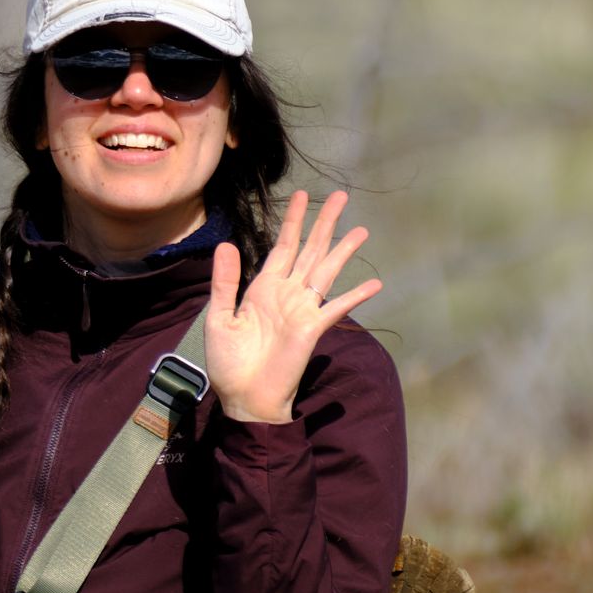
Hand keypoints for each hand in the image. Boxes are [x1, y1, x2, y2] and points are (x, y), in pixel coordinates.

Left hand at [206, 190, 381, 423]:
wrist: (243, 398)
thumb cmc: (229, 362)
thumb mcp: (219, 317)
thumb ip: (224, 282)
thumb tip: (226, 243)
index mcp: (263, 287)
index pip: (283, 246)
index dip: (293, 221)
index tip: (303, 195)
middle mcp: (286, 293)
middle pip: (310, 251)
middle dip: (325, 224)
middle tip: (342, 197)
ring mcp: (302, 310)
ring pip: (326, 271)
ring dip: (343, 251)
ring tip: (362, 231)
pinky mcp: (312, 329)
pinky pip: (336, 309)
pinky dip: (354, 296)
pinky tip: (373, 285)